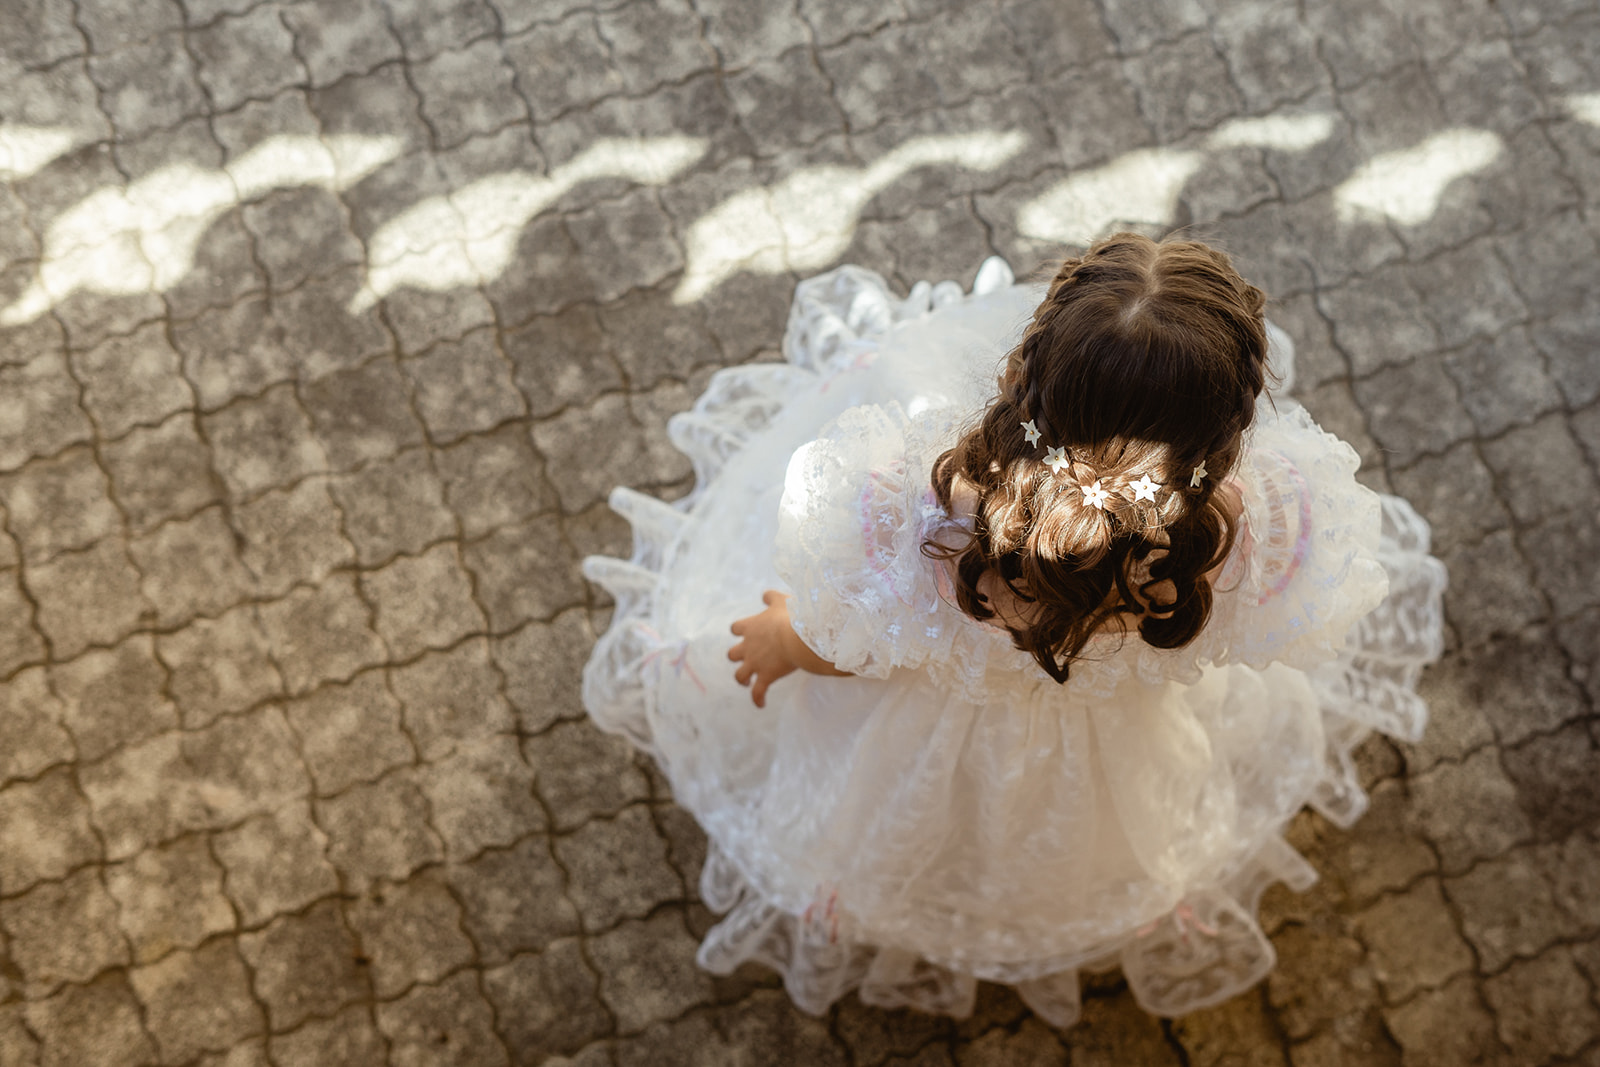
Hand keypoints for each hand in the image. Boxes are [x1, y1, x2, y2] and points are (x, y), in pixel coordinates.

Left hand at [728, 590, 798, 707]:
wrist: (798, 638)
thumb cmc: (792, 616)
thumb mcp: (782, 600)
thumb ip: (771, 597)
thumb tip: (765, 595)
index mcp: (750, 627)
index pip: (736, 628)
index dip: (740, 631)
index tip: (745, 632)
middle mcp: (748, 646)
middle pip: (732, 654)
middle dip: (738, 656)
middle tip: (747, 659)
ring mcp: (755, 663)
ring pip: (740, 675)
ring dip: (742, 679)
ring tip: (747, 682)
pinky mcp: (766, 677)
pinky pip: (757, 692)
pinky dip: (758, 699)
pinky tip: (761, 704)